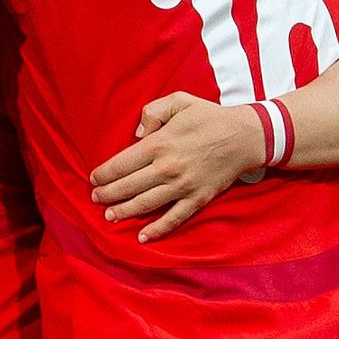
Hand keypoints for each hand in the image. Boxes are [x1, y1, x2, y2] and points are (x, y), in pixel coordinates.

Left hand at [90, 92, 260, 239]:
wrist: (244, 136)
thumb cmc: (209, 117)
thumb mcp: (178, 101)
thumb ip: (151, 112)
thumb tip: (135, 135)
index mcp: (159, 144)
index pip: (121, 164)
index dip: (104, 174)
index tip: (94, 179)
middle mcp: (167, 168)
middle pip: (128, 186)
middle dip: (108, 194)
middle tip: (96, 199)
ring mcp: (182, 186)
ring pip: (145, 204)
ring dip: (124, 212)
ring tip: (109, 216)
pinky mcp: (197, 199)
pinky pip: (174, 218)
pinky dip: (157, 230)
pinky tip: (142, 237)